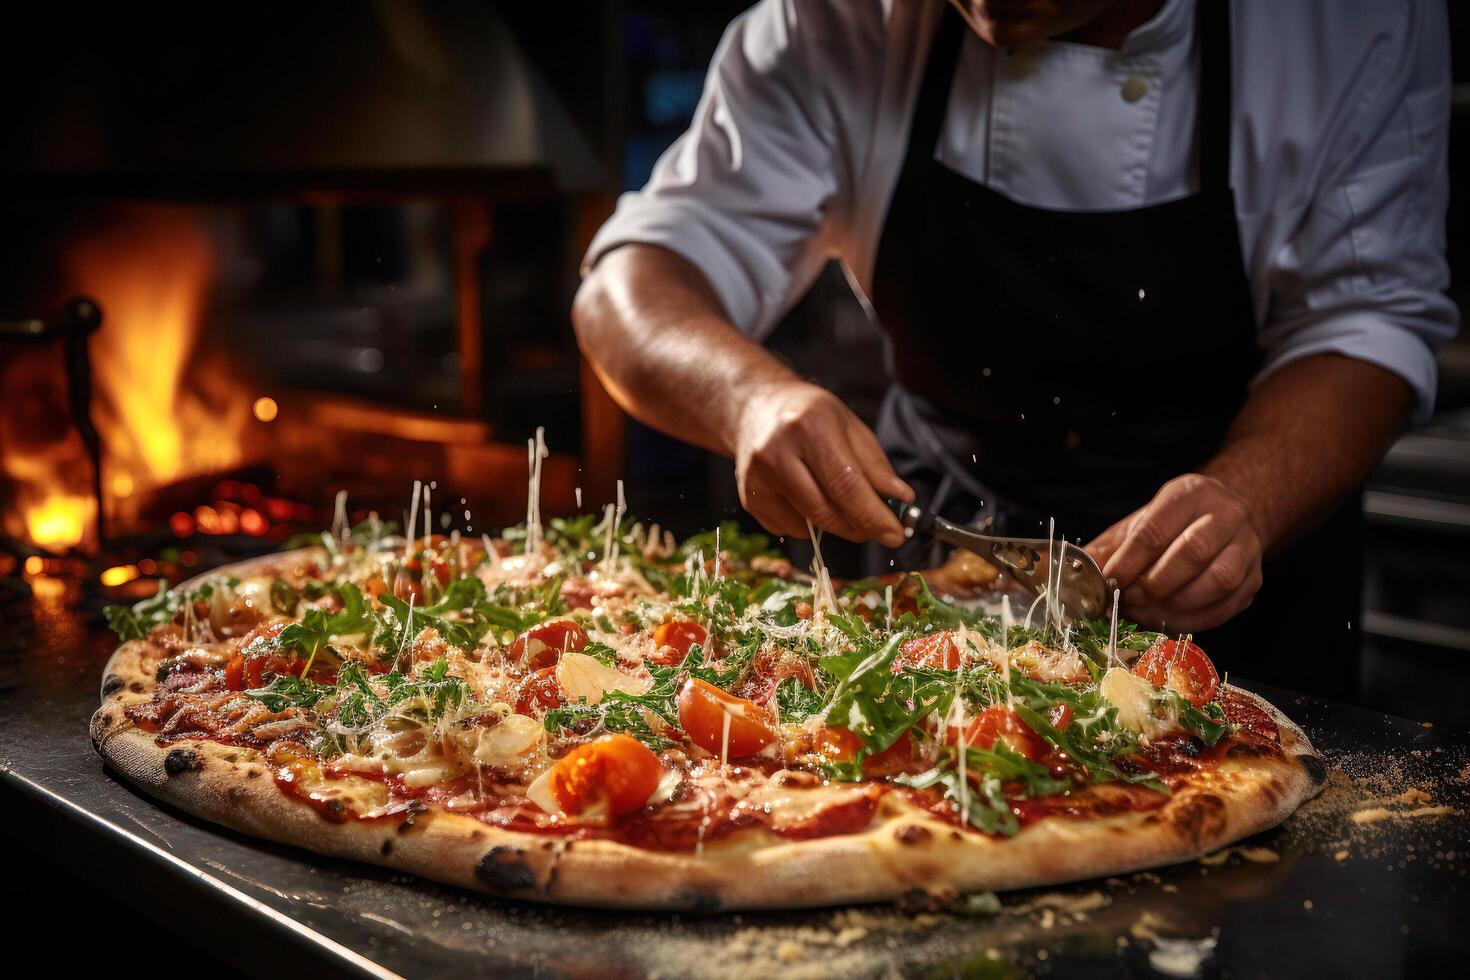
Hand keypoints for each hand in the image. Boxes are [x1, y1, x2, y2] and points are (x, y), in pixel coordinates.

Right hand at [732, 381, 913, 546]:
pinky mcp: (749, 498)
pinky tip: (808, 497)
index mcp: (809, 425)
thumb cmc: (810, 416)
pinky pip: (790, 529)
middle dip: (859, 527)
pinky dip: (809, 524)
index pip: (846, 484)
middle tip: (878, 527)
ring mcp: (757, 478)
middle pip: (826, 511)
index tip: (896, 535)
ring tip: (840, 502)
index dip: (874, 515)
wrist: (755, 409)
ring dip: (836, 526)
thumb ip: (875, 466)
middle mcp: (777, 452)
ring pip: (809, 525)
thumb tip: (901, 501)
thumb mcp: (850, 427)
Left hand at [1085, 474, 1262, 634]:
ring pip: (1220, 579)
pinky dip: (1195, 619)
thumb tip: (1074, 574)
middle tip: (1129, 600)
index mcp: (1190, 494)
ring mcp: (1247, 546)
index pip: (1156, 529)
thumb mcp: (1138, 524)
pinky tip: (1168, 621)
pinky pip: (1229, 605)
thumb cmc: (1172, 525)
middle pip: (1193, 552)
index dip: (1129, 561)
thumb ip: (1109, 548)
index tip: (1109, 582)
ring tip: (1147, 613)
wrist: (1222, 519)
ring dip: (1177, 604)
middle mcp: (1227, 514)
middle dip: (1155, 583)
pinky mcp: (1255, 578)